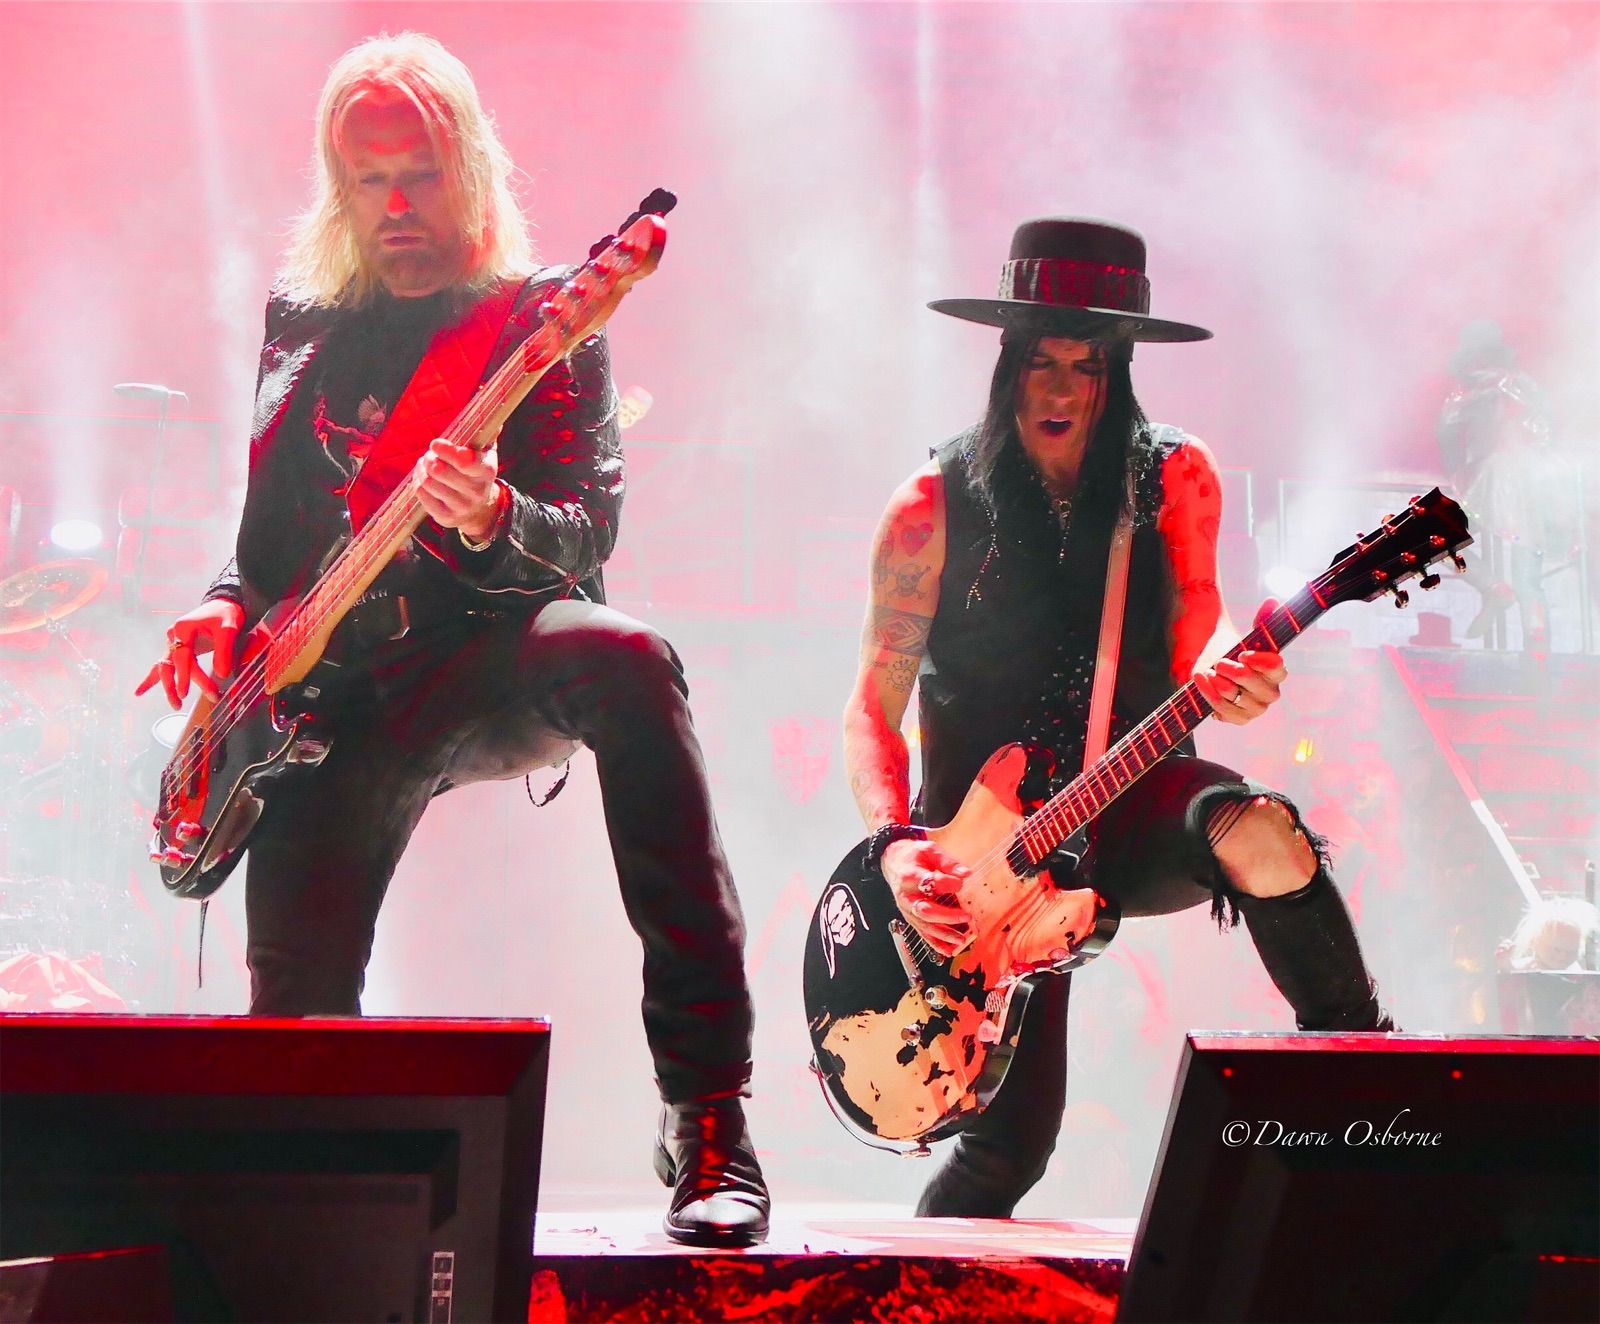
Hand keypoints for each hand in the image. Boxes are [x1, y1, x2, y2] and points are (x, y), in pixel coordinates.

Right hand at [135, 598, 243, 707]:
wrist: (223, 604)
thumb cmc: (225, 614)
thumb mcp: (228, 629)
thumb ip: (224, 651)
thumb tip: (222, 675)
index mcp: (182, 629)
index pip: (183, 657)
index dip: (185, 675)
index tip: (186, 692)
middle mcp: (173, 636)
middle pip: (171, 664)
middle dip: (176, 684)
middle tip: (184, 701)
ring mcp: (173, 642)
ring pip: (166, 667)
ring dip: (167, 686)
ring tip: (175, 705)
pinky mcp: (176, 648)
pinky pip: (164, 664)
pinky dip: (151, 678)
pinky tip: (139, 692)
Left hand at [414, 438, 500, 538]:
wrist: (480, 509)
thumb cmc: (477, 471)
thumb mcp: (486, 452)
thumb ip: (487, 432)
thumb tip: (494, 414)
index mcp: (487, 471)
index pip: (465, 461)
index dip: (447, 450)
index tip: (435, 443)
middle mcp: (476, 491)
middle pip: (439, 470)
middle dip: (430, 458)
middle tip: (431, 454)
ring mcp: (461, 506)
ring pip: (428, 482)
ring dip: (422, 469)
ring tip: (426, 465)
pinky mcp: (446, 517)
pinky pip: (421, 494)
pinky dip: (417, 482)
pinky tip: (423, 478)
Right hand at [882, 837, 970, 956]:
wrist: (893, 861)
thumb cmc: (914, 856)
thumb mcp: (930, 850)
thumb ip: (948, 862)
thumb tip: (966, 874)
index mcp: (910, 876)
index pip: (929, 882)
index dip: (947, 884)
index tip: (961, 883)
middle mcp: (906, 896)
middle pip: (925, 910)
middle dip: (946, 916)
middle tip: (966, 916)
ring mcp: (907, 909)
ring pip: (924, 925)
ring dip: (943, 934)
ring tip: (961, 939)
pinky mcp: (910, 917)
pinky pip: (922, 932)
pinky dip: (935, 943)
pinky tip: (948, 950)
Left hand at [1194, 599, 1286, 724]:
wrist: (1209, 667)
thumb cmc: (1231, 652)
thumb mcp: (1246, 636)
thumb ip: (1262, 621)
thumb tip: (1272, 601)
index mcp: (1276, 672)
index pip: (1278, 670)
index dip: (1263, 663)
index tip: (1244, 654)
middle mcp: (1269, 693)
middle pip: (1261, 689)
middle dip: (1238, 675)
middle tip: (1221, 662)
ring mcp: (1253, 708)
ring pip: (1243, 703)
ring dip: (1222, 686)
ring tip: (1210, 672)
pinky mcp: (1236, 718)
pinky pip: (1226, 713)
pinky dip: (1211, 697)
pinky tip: (1202, 682)